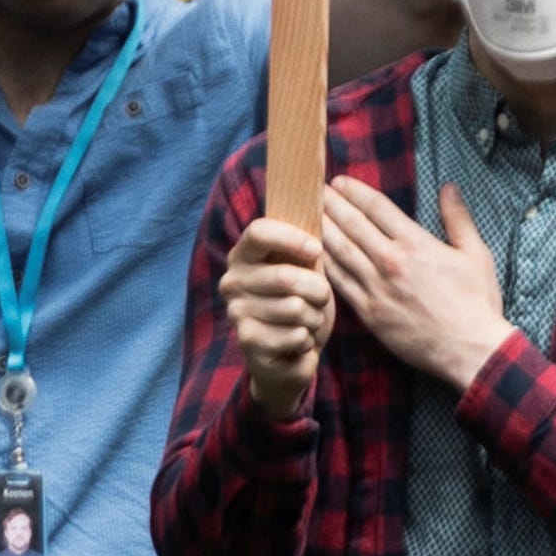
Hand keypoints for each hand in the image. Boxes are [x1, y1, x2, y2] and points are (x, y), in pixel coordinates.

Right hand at [218, 215, 337, 418]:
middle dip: (318, 290)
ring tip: (308, 320)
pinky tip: (298, 340)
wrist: (293, 355)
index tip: (316, 250)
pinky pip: (295, 334)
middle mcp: (232, 281)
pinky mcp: (247, 341)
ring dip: (315, 316)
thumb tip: (322, 200)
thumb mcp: (307, 270)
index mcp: (244, 254)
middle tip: (321, 298)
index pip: (260, 231)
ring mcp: (236, 311)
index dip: (293, 239)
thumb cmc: (303, 302)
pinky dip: (307, 338)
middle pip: (285, 276)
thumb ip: (308, 243)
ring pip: (295, 308)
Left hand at [321, 174, 515, 387]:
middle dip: (332, 204)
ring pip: (340, 251)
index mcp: (416, 244)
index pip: (377, 207)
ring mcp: (376, 288)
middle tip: (315, 190)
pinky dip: (325, 265)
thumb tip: (449, 187)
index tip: (341, 182)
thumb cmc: (476, 302)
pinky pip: (340, 283)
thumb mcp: (475, 254)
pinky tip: (316, 255)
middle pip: (352, 225)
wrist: (469, 349)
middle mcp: (391, 261)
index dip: (355, 191)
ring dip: (323, 230)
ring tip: (309, 215)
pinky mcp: (369, 313)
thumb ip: (458, 218)